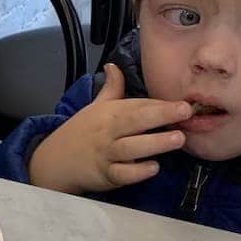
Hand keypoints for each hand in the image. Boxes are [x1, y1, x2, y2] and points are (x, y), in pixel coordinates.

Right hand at [28, 63, 190, 193]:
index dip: (161, 104)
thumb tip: (113, 65)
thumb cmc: (81, 132)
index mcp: (110, 112)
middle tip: (186, 111)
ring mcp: (107, 153)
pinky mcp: (106, 175)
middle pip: (135, 120)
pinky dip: (137, 172)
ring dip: (155, 142)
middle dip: (161, 114)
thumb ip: (111, 88)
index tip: (184, 102)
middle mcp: (109, 130)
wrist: (55, 160)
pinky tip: (154, 168)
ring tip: (178, 139)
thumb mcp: (95, 107)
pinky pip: (122, 174)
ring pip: (132, 147)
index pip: (137, 105)